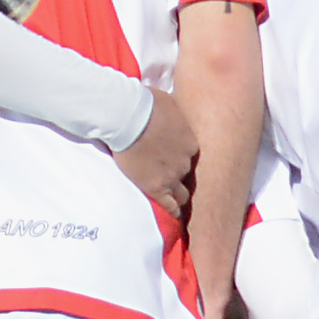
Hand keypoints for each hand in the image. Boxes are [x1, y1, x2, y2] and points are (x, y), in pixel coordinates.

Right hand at [109, 89, 196, 217]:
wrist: (128, 117)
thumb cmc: (145, 104)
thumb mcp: (168, 102)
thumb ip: (173, 115)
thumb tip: (169, 111)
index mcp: (191, 143)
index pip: (189, 156)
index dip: (180, 158)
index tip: (171, 157)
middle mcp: (185, 162)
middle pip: (186, 174)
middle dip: (178, 175)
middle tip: (168, 176)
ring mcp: (172, 176)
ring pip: (181, 194)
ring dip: (176, 194)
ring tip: (172, 199)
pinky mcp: (156, 187)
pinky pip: (170, 205)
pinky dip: (172, 211)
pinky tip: (173, 216)